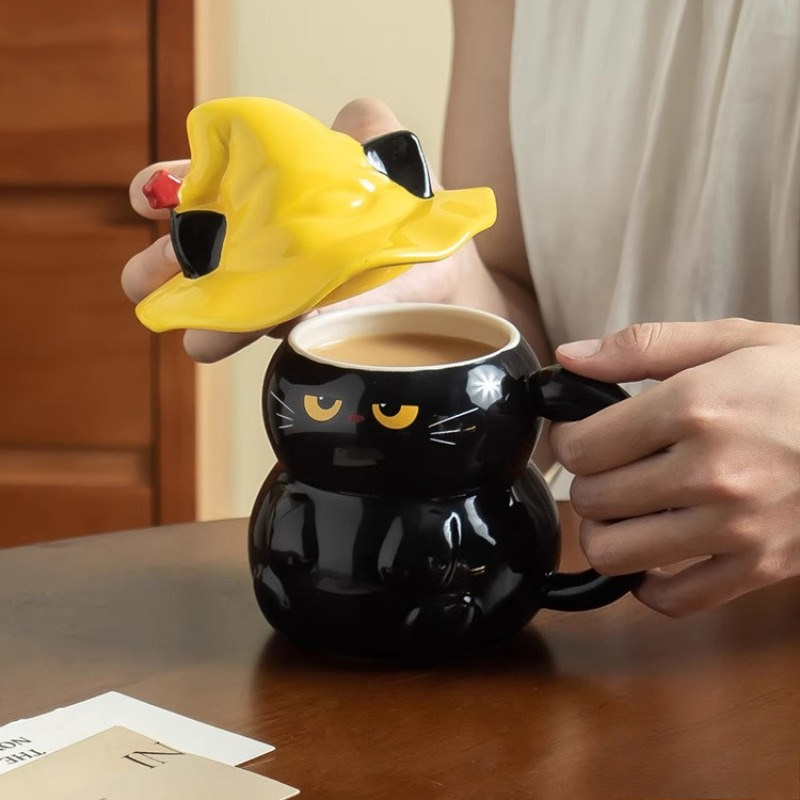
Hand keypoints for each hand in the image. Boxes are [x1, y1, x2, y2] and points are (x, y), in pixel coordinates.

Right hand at [121, 98, 471, 362]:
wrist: (456, 287)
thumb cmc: (415, 222)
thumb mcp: (393, 160)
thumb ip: (366, 130)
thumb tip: (350, 119)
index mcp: (273, 200)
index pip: (207, 189)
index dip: (169, 189)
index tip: (148, 197)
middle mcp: (270, 248)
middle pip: (202, 254)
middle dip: (171, 262)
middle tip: (152, 276)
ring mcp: (287, 294)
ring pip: (232, 303)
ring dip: (209, 314)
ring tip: (199, 336)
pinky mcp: (315, 331)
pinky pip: (284, 333)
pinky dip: (266, 335)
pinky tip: (251, 341)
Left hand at [550, 319, 799, 616]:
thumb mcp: (734, 340)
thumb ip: (642, 347)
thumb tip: (570, 357)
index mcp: (696, 407)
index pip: (581, 448)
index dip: (567, 442)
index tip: (580, 437)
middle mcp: (712, 471)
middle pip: (591, 500)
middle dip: (588, 482)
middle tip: (610, 469)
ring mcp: (737, 527)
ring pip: (614, 554)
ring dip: (608, 532)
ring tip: (628, 508)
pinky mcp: (761, 567)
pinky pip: (673, 600)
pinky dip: (650, 583)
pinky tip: (658, 552)